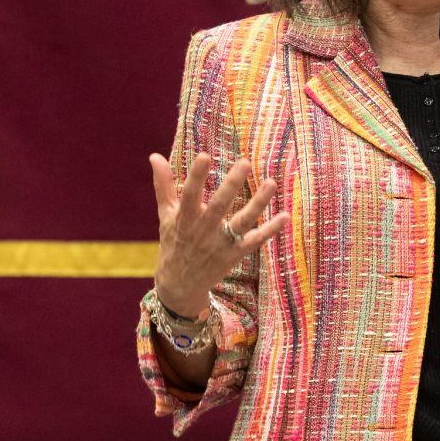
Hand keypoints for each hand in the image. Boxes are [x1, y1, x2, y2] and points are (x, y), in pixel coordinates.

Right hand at [150, 152, 288, 317]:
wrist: (179, 285)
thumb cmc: (174, 242)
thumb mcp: (165, 214)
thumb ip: (164, 185)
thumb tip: (154, 156)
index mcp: (184, 218)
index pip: (189, 194)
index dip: (196, 176)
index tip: (204, 155)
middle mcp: (203, 231)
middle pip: (219, 206)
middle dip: (231, 185)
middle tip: (245, 162)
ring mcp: (220, 244)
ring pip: (241, 222)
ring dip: (257, 204)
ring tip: (271, 183)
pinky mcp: (234, 254)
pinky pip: (254, 241)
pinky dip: (270, 230)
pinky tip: (285, 216)